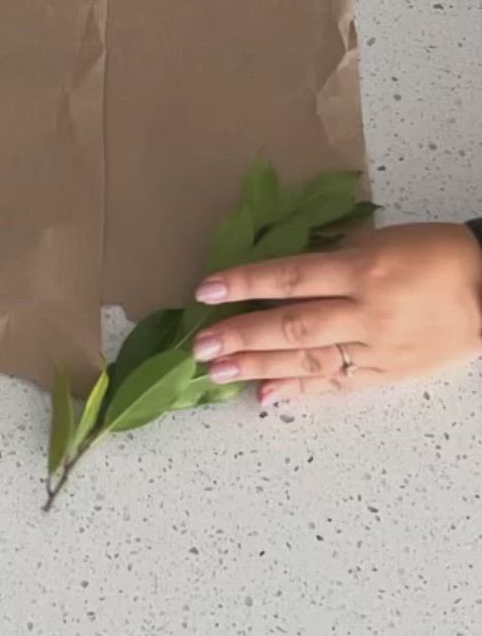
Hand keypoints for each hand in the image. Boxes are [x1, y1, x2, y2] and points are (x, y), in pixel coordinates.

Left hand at [190, 224, 481, 405]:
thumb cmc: (434, 254)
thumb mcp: (381, 241)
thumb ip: (334, 258)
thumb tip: (284, 276)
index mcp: (362, 269)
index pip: (291, 277)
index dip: (245, 283)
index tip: (206, 291)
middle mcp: (366, 311)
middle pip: (293, 326)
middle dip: (241, 336)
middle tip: (200, 347)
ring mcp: (377, 347)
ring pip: (309, 360)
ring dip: (259, 367)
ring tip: (218, 373)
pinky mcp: (388, 373)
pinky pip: (337, 383)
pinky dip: (300, 389)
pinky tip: (267, 394)